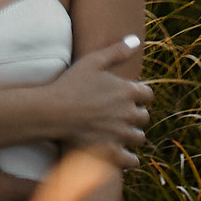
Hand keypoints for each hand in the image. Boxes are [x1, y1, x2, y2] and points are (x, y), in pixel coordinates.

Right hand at [44, 39, 151, 164]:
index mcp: (127, 91)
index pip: (148, 95)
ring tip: (119, 132)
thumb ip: (116, 51)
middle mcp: (129, 113)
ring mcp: (121, 135)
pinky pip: (131, 161)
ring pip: (139, 138)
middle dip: (135, 115)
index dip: (139, 96)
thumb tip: (136, 39)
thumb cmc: (70, 84)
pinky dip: (129, 159)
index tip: (129, 97)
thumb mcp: (93, 62)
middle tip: (121, 114)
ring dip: (131, 135)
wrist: (52, 111)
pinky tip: (123, 154)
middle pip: (144, 117)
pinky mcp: (112, 153)